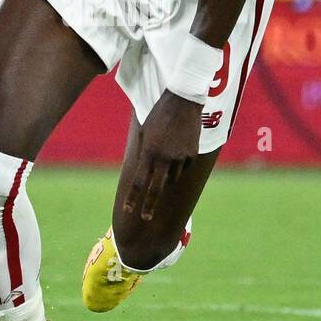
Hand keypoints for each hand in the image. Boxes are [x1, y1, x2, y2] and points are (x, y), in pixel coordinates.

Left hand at [123, 90, 202, 222]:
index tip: (127, 210)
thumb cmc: (159, 115)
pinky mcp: (192, 155)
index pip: (139, 181)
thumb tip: (145, 175)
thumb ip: (145, 154)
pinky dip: (180, 163)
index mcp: (149, 152)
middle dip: (149, 206)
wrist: (183, 102)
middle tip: (145, 218)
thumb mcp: (145, 133)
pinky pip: (183, 167)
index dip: (133, 198)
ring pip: (172, 177)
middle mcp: (164, 158)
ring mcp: (180, 157)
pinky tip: (179, 146)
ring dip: (167, 174)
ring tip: (168, 153)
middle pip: (156, 189)